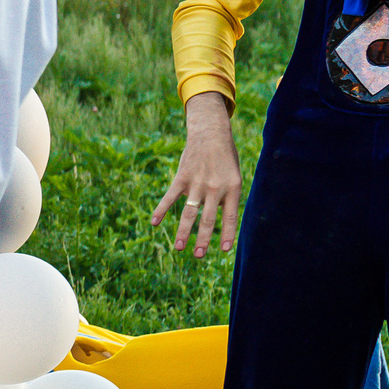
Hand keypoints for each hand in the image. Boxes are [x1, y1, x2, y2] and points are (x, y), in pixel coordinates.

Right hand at [150, 92, 242, 258]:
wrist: (210, 133)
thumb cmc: (225, 156)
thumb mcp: (234, 175)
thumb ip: (228, 196)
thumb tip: (220, 221)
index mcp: (233, 188)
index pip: (230, 217)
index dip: (227, 234)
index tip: (224, 250)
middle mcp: (215, 188)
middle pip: (208, 219)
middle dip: (203, 240)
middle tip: (199, 255)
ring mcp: (197, 183)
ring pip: (189, 213)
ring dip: (183, 232)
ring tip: (180, 248)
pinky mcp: (182, 178)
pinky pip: (170, 197)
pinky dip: (161, 210)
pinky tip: (154, 222)